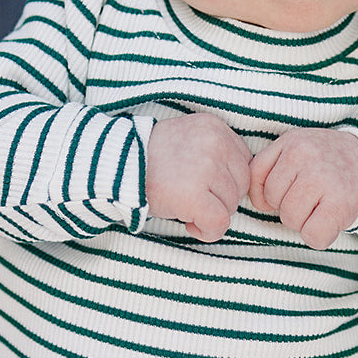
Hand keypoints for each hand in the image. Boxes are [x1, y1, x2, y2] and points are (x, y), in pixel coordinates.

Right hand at [146, 113, 251, 242]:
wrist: (114, 166)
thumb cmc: (150, 159)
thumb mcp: (187, 140)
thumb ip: (215, 153)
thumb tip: (239, 185)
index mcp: (214, 127)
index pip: (243, 161)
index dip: (225, 181)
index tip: (203, 185)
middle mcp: (214, 142)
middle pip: (242, 184)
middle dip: (221, 198)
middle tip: (193, 199)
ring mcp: (205, 167)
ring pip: (232, 205)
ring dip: (212, 213)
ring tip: (185, 207)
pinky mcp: (193, 194)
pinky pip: (219, 222)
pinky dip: (208, 231)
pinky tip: (190, 224)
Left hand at [248, 128, 357, 249]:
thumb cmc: (327, 163)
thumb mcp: (298, 149)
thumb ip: (271, 167)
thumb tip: (260, 204)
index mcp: (291, 142)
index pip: (255, 176)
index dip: (266, 191)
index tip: (288, 189)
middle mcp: (305, 155)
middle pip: (273, 200)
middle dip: (288, 205)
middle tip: (311, 196)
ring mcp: (323, 179)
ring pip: (290, 219)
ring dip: (303, 221)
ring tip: (322, 206)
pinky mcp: (340, 204)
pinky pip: (312, 235)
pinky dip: (319, 236)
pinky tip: (329, 220)